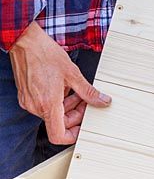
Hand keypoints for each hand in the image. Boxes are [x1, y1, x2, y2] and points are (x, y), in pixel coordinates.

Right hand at [9, 22, 111, 144]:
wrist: (25, 42)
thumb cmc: (45, 54)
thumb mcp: (73, 74)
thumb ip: (89, 92)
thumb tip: (102, 101)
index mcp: (48, 104)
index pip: (58, 136)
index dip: (73, 136)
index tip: (83, 127)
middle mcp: (36, 106)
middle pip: (59, 123)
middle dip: (76, 114)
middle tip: (87, 102)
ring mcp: (29, 102)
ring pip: (53, 114)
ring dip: (68, 106)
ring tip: (77, 91)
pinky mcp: (26, 96)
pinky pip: (44, 105)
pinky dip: (57, 100)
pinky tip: (64, 87)